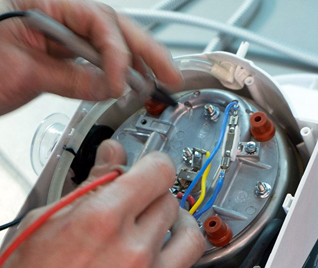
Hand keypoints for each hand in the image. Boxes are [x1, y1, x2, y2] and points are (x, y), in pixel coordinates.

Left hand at [0, 0, 181, 114]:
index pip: (97, 21)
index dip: (116, 52)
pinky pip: (89, 60)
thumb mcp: (21, 74)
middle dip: (145, 50)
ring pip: (104, 42)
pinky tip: (128, 85)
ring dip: (134, 62)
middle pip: (109, 25)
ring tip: (159, 80)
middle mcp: (48, 14)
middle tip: (171, 73)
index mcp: (40, 4)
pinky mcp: (49, 53)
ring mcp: (50, 33)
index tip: (120, 82)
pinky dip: (110, 74)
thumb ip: (71, 77)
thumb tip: (110, 85)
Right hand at [0, 141, 241, 267]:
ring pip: (193, 240)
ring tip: (171, 234)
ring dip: (183, 231)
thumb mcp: (43, 226)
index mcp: (104, 219)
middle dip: (157, 202)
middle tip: (143, 210)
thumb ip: (87, 187)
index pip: (157, 172)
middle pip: (172, 204)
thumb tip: (112, 156)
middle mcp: (134, 250)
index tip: (152, 170)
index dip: (155, 166)